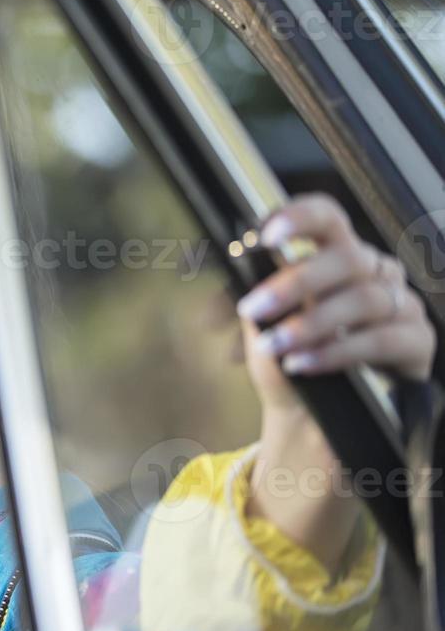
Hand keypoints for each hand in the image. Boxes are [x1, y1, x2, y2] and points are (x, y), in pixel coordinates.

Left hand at [236, 193, 434, 408]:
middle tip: (250, 309)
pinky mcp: (416, 342)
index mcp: (337, 253)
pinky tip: (301, 364)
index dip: (300, 218)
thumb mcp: (261, 324)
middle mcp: (375, 271)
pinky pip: (380, 340)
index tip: (264, 235)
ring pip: (363, 300)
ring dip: (309, 324)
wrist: (310, 413)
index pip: (327, 217)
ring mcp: (401, 303)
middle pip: (346, 258)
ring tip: (271, 346)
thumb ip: (241, 301)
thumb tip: (214, 301)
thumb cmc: (289, 354)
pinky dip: (335, 352)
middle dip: (295, 283)